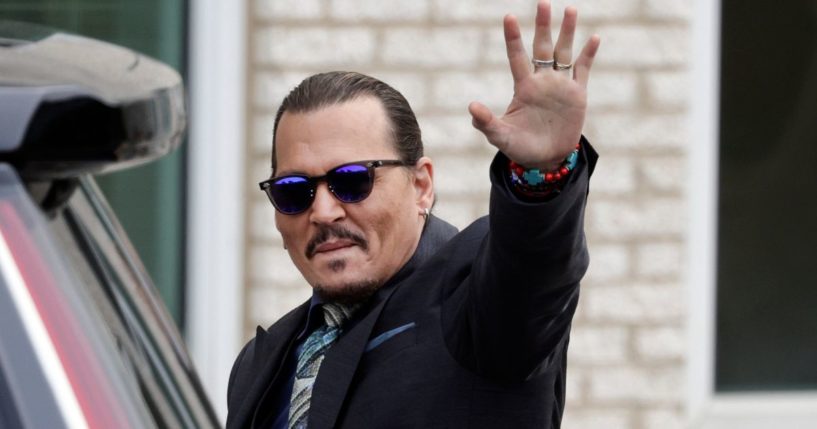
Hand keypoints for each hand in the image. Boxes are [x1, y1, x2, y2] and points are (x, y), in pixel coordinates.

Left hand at [468, 0, 599, 169]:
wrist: (545, 159)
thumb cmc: (519, 147)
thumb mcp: (500, 136)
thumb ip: (486, 122)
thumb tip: (472, 107)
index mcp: (523, 87)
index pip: (517, 56)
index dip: (513, 38)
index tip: (509, 17)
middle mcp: (542, 81)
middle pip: (542, 47)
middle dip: (543, 26)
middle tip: (543, 2)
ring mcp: (560, 85)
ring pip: (564, 52)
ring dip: (567, 32)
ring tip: (570, 9)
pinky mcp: (577, 94)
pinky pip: (583, 70)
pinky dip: (588, 54)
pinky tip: (593, 38)